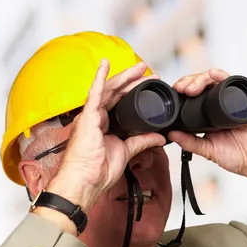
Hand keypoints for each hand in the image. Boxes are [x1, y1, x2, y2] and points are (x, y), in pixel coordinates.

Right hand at [49, 59, 165, 209]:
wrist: (86, 180)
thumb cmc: (98, 171)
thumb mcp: (127, 151)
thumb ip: (142, 141)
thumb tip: (160, 137)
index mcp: (104, 125)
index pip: (121, 103)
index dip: (134, 92)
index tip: (149, 86)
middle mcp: (96, 117)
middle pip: (117, 93)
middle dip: (133, 80)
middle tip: (148, 72)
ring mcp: (91, 116)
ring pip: (109, 90)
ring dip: (124, 77)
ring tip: (140, 68)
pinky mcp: (87, 117)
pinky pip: (94, 94)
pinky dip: (100, 78)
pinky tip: (105, 65)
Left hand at [167, 68, 246, 178]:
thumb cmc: (239, 156)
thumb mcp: (208, 150)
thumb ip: (190, 143)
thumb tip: (171, 134)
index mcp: (208, 116)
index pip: (192, 96)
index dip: (182, 92)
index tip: (173, 95)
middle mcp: (219, 105)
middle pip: (201, 85)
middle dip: (188, 83)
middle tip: (181, 89)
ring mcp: (231, 101)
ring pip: (213, 81)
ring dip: (200, 79)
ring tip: (192, 87)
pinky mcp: (244, 100)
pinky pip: (232, 84)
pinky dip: (222, 76)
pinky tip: (213, 74)